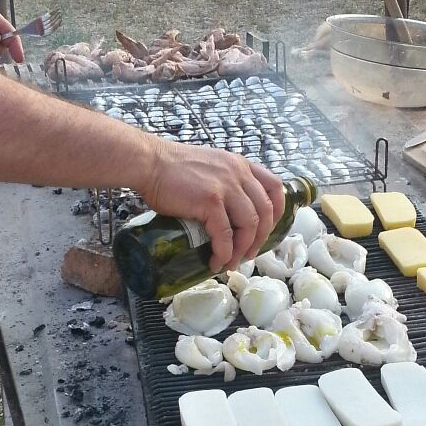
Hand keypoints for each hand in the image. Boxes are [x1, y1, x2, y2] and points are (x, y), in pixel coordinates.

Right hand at [138, 141, 286, 270]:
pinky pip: (225, 233)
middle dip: (260, 238)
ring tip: (230, 262)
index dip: (277, 212)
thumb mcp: (210, 167)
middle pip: (265, 211)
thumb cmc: (171, 168)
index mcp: (240, 165)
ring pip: (249, 225)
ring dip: (242, 249)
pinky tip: (216, 261)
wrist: (148, 163)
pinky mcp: (210, 200)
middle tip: (247, 254)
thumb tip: (227, 214)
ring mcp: (226, 186)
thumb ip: (224, 182)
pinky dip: (223, 251)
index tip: (268, 229)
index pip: (274, 187)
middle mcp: (238, 173)